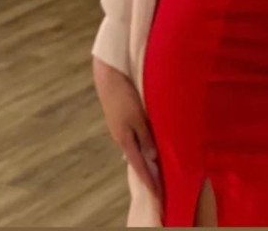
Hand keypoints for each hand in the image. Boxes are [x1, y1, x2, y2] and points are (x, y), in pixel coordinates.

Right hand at [92, 56, 163, 206]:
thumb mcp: (138, 117)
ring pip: (135, 146)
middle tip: (160, 183)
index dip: (149, 180)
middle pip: (137, 158)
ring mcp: (119, 126)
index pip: (139, 165)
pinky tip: (146, 143)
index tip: (157, 193)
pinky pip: (133, 135)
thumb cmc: (124, 95)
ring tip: (156, 166)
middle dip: (148, 170)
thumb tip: (153, 156)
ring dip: (145, 156)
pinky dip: (141, 143)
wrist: (108, 74)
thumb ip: (146, 136)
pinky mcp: (120, 116)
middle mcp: (121, 136)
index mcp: (125, 139)